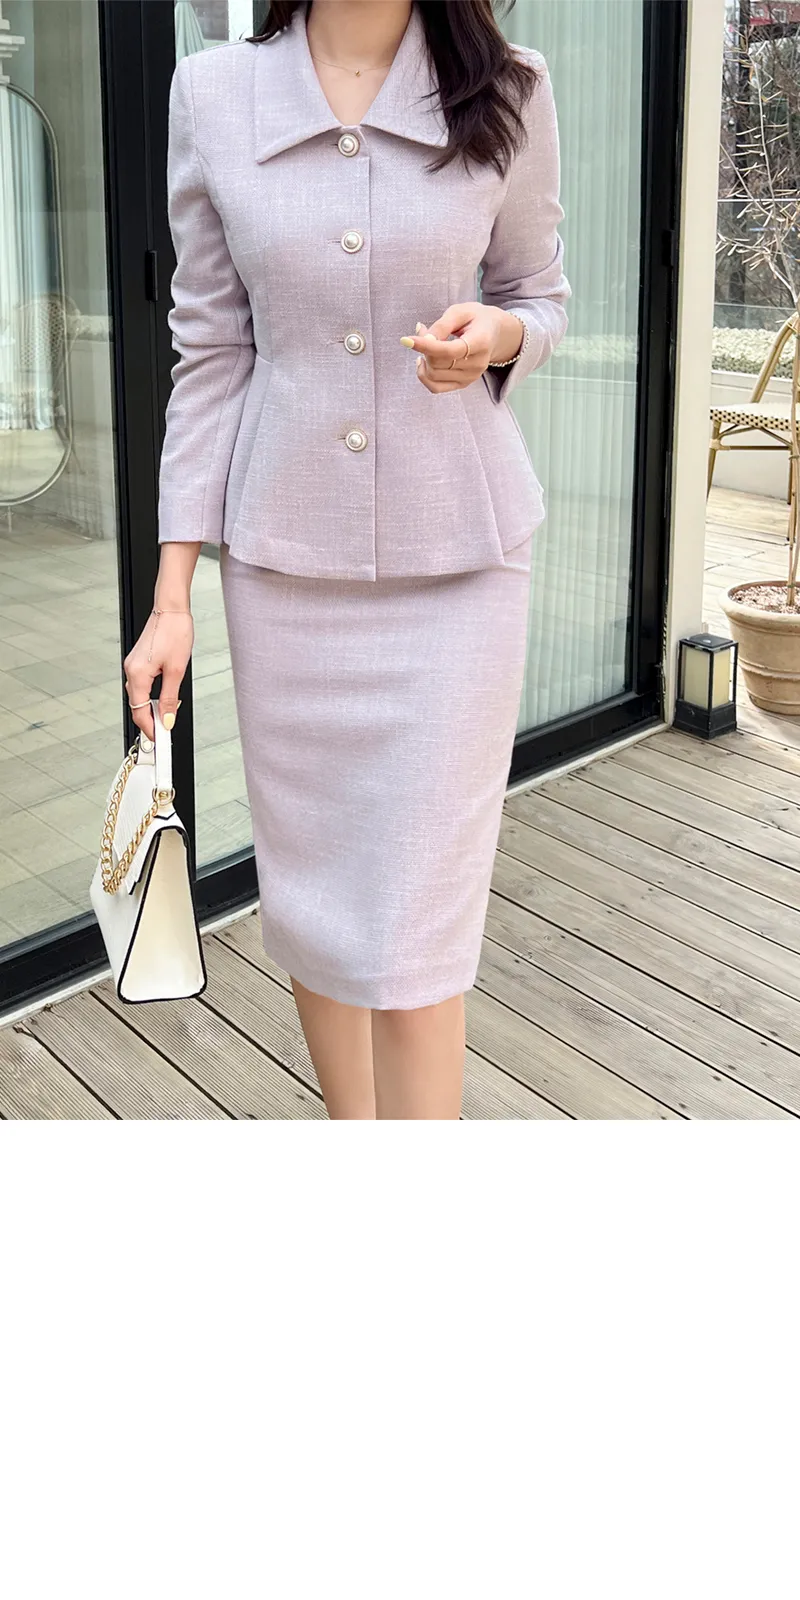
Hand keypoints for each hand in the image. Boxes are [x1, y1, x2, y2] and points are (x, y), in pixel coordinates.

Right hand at [122, 607, 193, 741]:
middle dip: (150, 721)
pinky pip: (141, 685)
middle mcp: (131, 669)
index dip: (150, 728)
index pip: (139, 711)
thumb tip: (167, 719)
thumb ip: (170, 698)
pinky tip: (160, 701)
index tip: (160, 740)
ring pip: (139, 695)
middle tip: (165, 733)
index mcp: (137, 674)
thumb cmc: (175, 631)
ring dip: (150, 709)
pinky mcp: (138, 660)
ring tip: (165, 720)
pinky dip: (150, 696)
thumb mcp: (177, 670)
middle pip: (137, 705)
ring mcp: (133, 665)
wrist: (171, 609)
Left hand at [400, 303, 522, 393]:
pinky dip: (424, 375)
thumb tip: (423, 339)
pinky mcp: (463, 384)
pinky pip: (436, 387)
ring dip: (423, 359)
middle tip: (423, 331)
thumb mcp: (461, 311)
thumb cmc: (476, 319)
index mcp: (481, 342)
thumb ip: (442, 325)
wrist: (495, 334)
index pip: (449, 350)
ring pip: (434, 375)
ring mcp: (471, 377)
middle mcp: (477, 364)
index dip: (426, 346)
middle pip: (438, 363)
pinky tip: (424, 361)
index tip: (406, 340)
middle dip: (424, 347)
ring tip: (427, 344)